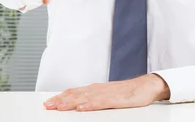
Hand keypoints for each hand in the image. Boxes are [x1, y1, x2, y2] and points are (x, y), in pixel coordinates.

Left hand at [43, 74, 170, 111]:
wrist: (146, 86)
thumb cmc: (128, 92)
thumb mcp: (108, 95)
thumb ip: (94, 99)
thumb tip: (80, 103)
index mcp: (96, 89)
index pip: (74, 92)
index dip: (61, 97)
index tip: (49, 102)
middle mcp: (98, 89)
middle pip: (76, 94)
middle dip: (61, 100)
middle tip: (48, 105)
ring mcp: (107, 93)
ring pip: (85, 98)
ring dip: (71, 102)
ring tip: (60, 106)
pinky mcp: (116, 99)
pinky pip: (101, 102)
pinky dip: (91, 104)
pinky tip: (83, 107)